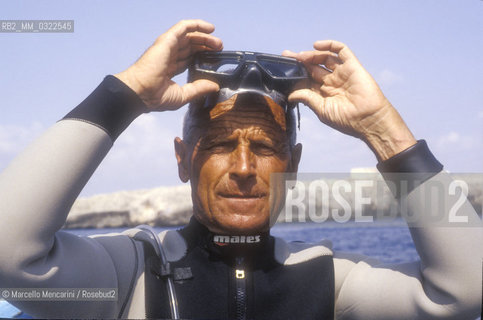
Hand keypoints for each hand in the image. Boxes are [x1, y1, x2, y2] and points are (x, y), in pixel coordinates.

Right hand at [115, 19, 222, 110]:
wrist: (141, 92)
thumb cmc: (154, 97)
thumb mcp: (183, 95)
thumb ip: (198, 89)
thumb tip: (214, 86)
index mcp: (170, 68)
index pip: (188, 58)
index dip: (202, 56)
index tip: (215, 59)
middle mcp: (168, 55)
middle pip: (190, 46)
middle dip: (206, 46)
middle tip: (220, 49)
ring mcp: (167, 47)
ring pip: (189, 36)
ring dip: (205, 37)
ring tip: (218, 43)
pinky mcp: (167, 40)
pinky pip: (183, 27)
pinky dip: (197, 25)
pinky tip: (210, 29)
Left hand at [283, 40, 415, 160]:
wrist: (368, 119)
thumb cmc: (346, 119)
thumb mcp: (322, 109)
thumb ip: (307, 98)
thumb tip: (290, 94)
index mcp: (324, 94)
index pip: (307, 80)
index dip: (296, 74)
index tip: (283, 70)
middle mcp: (332, 82)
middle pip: (313, 67)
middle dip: (300, 61)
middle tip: (287, 55)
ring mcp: (342, 73)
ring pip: (324, 58)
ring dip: (311, 55)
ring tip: (300, 56)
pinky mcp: (352, 66)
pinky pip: (341, 51)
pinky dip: (329, 45)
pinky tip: (316, 46)